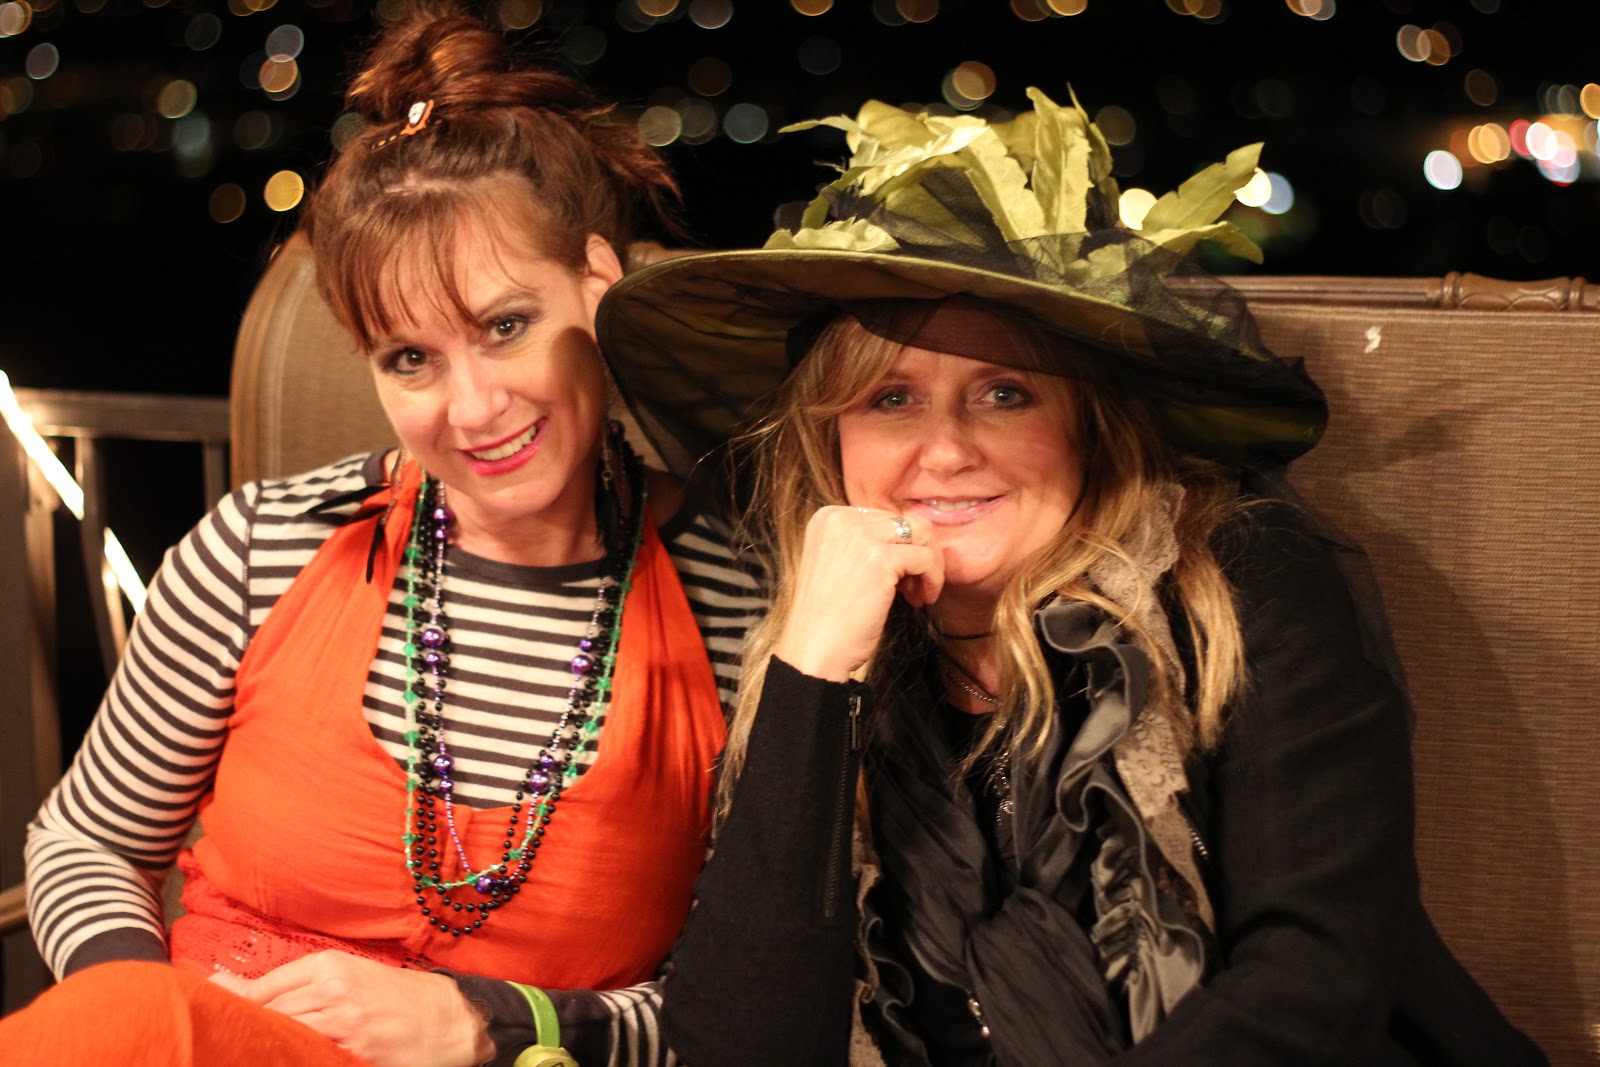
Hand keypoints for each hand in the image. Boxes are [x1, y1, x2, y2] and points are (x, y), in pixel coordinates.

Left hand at [209, 950, 492, 1066]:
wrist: (450, 1019)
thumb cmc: (396, 996)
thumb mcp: (348, 976)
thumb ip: (294, 982)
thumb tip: (222, 983)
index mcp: (329, 965)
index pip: (261, 990)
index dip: (236, 1008)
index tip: (217, 1017)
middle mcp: (332, 990)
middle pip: (267, 1015)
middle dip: (247, 1030)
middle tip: (231, 1043)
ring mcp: (342, 1025)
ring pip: (283, 1037)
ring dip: (267, 1047)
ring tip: (258, 1051)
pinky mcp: (353, 1055)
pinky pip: (308, 1058)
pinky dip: (293, 1058)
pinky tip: (288, 1058)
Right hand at [773, 505, 942, 681]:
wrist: (813, 651)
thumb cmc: (828, 617)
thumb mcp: (839, 564)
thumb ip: (864, 543)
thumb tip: (912, 535)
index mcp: (828, 517)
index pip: (883, 517)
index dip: (898, 547)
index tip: (897, 578)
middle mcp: (841, 519)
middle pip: (905, 521)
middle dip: (917, 554)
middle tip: (911, 589)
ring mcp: (861, 536)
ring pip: (922, 533)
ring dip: (930, 564)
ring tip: (918, 593)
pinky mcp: (881, 558)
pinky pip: (926, 558)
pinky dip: (932, 579)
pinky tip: (919, 601)